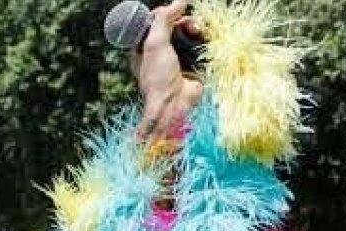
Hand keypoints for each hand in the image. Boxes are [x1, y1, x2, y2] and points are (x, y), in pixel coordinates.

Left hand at [129, 0, 204, 141]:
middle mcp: (158, 51)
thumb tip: (179, 1)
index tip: (173, 13)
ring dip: (193, 28)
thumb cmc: (158, 78)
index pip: (153, 22)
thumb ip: (163, 20)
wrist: (175, 106)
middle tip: (189, 25)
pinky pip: (197, 43)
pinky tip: (203, 38)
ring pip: (186, 32)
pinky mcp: (191, 62)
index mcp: (142, 47)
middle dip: (181, 20)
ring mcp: (176, 57)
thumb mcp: (155, 44)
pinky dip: (201, 38)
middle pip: (172, 25)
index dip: (164, 15)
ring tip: (197, 31)